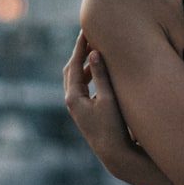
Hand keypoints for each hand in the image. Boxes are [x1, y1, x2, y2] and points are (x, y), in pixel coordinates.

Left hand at [63, 31, 134, 170]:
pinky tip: (100, 72)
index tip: (85, 31)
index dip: (79, 47)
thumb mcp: (108, 98)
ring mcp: (77, 107)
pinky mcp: (84, 111)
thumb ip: (101, 75)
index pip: (74, 64)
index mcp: (73, 97)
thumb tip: (94, 53)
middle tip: (89, 38)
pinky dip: (88, 75)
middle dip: (79, 53)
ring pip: (75, 79)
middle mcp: (71, 101)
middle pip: (70, 70)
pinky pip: (82, 87)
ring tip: (96, 51)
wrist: (113, 153)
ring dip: (84, 64)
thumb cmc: (112, 127)